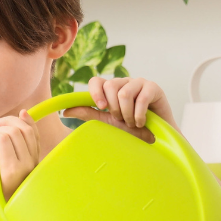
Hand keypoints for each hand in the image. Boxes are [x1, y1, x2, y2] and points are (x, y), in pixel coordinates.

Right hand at [0, 110, 40, 200]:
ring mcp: (34, 161)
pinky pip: (35, 135)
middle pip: (16, 131)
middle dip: (0, 127)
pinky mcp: (37, 158)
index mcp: (11, 170)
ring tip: (0, 124)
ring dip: (13, 121)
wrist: (6, 207)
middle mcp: (27, 164)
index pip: (2, 138)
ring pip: (28, 130)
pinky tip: (22, 114)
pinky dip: (29, 122)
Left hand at [63, 76, 177, 141]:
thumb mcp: (106, 122)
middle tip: (121, 120)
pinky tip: (142, 122)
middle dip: (114, 108)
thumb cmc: (131, 130)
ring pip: (124, 92)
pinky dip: (139, 114)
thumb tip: (65, 110)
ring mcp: (139, 83)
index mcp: (110, 90)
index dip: (95, 93)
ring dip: (127, 113)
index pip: (96, 81)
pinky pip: (141, 97)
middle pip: (110, 85)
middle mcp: (123, 83)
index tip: (101, 108)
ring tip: (132, 122)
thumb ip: (88, 113)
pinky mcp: (153, 88)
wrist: (155, 139)